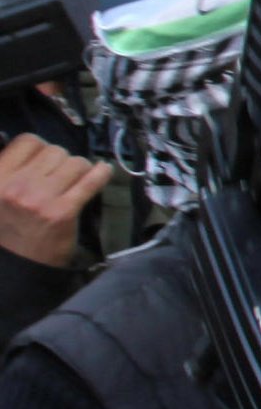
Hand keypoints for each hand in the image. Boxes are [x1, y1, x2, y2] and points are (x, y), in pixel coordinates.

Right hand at [0, 132, 110, 269]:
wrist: (18, 267)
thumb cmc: (8, 230)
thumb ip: (10, 170)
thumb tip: (33, 145)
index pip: (28, 141)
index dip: (40, 148)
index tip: (46, 160)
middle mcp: (15, 187)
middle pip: (55, 151)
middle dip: (61, 162)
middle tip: (59, 178)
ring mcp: (40, 199)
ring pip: (75, 163)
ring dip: (79, 170)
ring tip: (73, 183)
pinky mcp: (63, 212)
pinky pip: (91, 181)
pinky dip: (101, 173)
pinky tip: (104, 171)